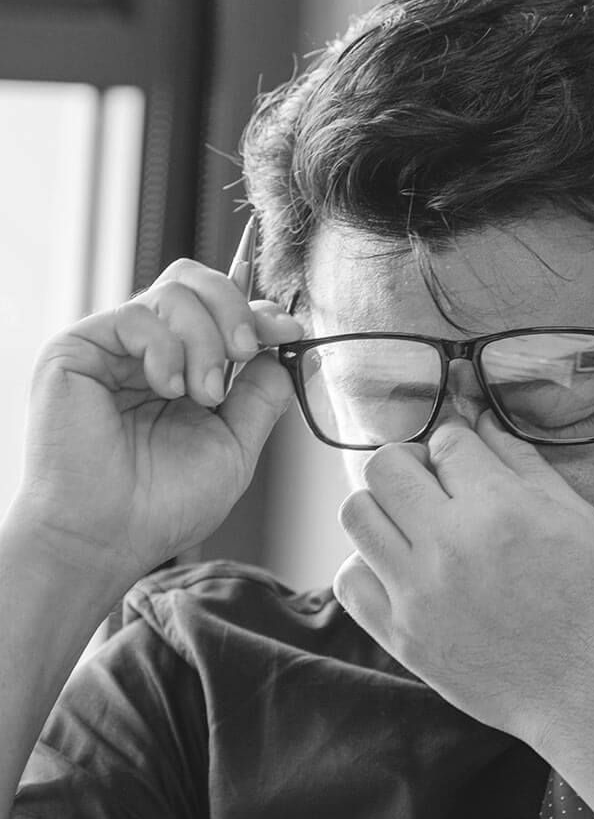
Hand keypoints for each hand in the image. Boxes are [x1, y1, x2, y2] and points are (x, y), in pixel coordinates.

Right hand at [13, 259, 302, 593]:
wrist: (111, 536)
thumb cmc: (166, 503)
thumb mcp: (235, 445)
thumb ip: (262, 396)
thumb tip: (290, 351)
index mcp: (185, 368)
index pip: (222, 312)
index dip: (258, 312)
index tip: (289, 332)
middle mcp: (149, 350)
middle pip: (197, 282)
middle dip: (236, 310)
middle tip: (245, 352)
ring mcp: (113, 347)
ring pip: (174, 293)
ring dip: (204, 341)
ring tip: (201, 395)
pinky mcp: (77, 349)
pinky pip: (136, 315)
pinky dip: (166, 348)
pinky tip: (168, 388)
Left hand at [334, 412, 593, 747]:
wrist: (587, 691)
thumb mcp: (576, 517)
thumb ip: (522, 462)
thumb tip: (480, 420)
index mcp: (500, 508)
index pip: (446, 439)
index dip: (456, 441)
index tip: (465, 459)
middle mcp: (449, 545)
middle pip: (386, 465)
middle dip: (410, 462)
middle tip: (432, 482)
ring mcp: (417, 593)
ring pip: (356, 513)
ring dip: (381, 506)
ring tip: (412, 523)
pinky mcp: (401, 636)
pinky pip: (348, 579)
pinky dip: (367, 564)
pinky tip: (400, 569)